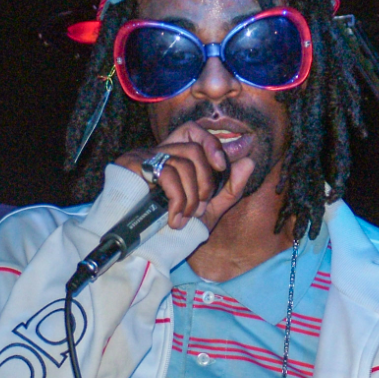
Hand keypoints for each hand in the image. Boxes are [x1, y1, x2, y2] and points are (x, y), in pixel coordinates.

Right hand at [115, 122, 253, 231]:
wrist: (138, 247)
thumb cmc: (171, 228)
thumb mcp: (208, 209)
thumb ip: (229, 188)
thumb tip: (248, 162)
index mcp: (175, 156)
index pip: (195, 130)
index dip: (212, 144)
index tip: (222, 166)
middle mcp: (158, 151)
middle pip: (194, 149)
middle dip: (205, 182)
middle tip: (200, 208)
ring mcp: (142, 156)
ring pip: (182, 164)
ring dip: (191, 197)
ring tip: (185, 217)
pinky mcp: (130, 165)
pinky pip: (166, 173)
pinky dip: (177, 199)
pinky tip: (173, 218)